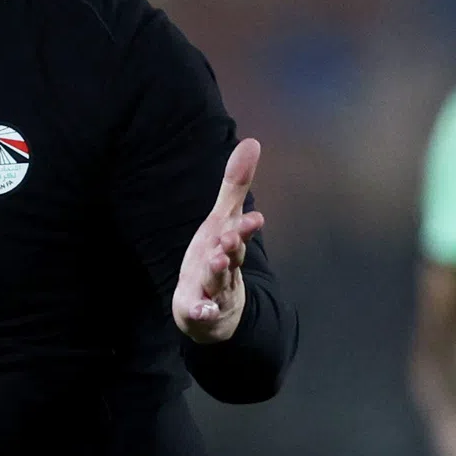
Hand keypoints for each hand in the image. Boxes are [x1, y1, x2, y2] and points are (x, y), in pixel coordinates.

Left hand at [172, 138, 264, 343]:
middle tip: (230, 239)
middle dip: (233, 249)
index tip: (255, 218)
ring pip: (218, 284)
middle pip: (232, 258)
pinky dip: (203, 312)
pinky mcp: (200, 311)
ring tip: (215, 263)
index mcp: (229, 245)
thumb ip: (234, 186)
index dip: (246, 228)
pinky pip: (202, 313)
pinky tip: (201, 311)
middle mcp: (226, 268)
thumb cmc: (218, 257)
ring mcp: (214, 291)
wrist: (216, 310)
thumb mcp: (223, 221)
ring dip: (218, 274)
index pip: (240, 235)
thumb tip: (251, 142)